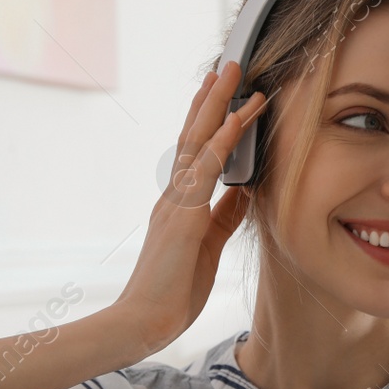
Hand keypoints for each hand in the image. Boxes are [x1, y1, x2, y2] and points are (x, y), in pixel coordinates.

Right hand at [117, 61, 268, 354]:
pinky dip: (222, 142)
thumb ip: (224, 217)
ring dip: (216, 106)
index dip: (211, 122)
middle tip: (229, 65)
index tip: (226, 93)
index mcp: (180, 204)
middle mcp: (174, 195)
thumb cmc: (173, 292)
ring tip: (233, 73)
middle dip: (212, 99)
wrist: (143, 323)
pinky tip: (236, 120)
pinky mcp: (181, 217)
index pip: (196, 153)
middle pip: (192, 136)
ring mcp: (175, 203)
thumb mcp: (208, 246)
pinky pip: (204, 170)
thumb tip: (245, 191)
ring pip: (196, 142)